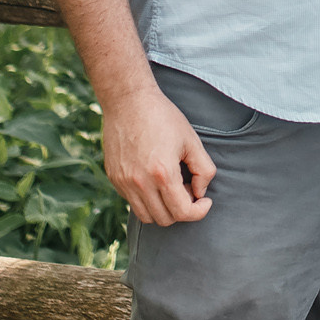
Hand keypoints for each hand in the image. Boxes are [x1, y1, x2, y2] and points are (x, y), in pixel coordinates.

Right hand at [101, 84, 215, 224]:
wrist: (128, 100)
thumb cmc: (163, 116)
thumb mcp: (192, 140)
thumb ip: (204, 170)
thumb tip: (200, 193)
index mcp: (162, 173)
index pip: (183, 213)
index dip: (199, 212)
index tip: (205, 201)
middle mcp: (140, 183)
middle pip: (165, 219)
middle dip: (182, 210)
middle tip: (188, 188)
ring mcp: (123, 182)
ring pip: (147, 216)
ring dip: (163, 209)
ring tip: (171, 186)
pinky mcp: (114, 178)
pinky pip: (133, 202)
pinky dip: (147, 200)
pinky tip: (155, 179)